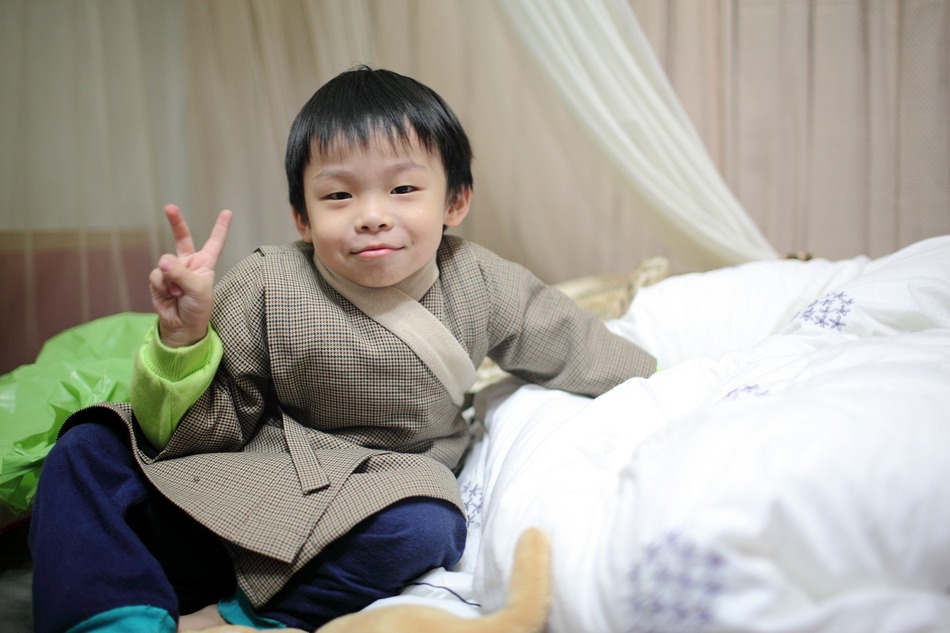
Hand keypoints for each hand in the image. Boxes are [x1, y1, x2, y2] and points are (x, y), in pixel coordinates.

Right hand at [149, 204, 232, 347]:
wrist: (181, 325)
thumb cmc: (197, 308)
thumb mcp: (197, 290)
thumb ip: (181, 274)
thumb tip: (163, 261)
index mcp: (206, 263)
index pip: (215, 242)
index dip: (220, 227)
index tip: (227, 212)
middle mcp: (189, 263)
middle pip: (182, 237)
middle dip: (175, 222)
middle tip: (169, 207)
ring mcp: (173, 269)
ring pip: (165, 262)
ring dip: (171, 279)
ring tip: (179, 293)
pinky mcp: (159, 278)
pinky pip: (156, 275)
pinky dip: (162, 286)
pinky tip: (169, 295)